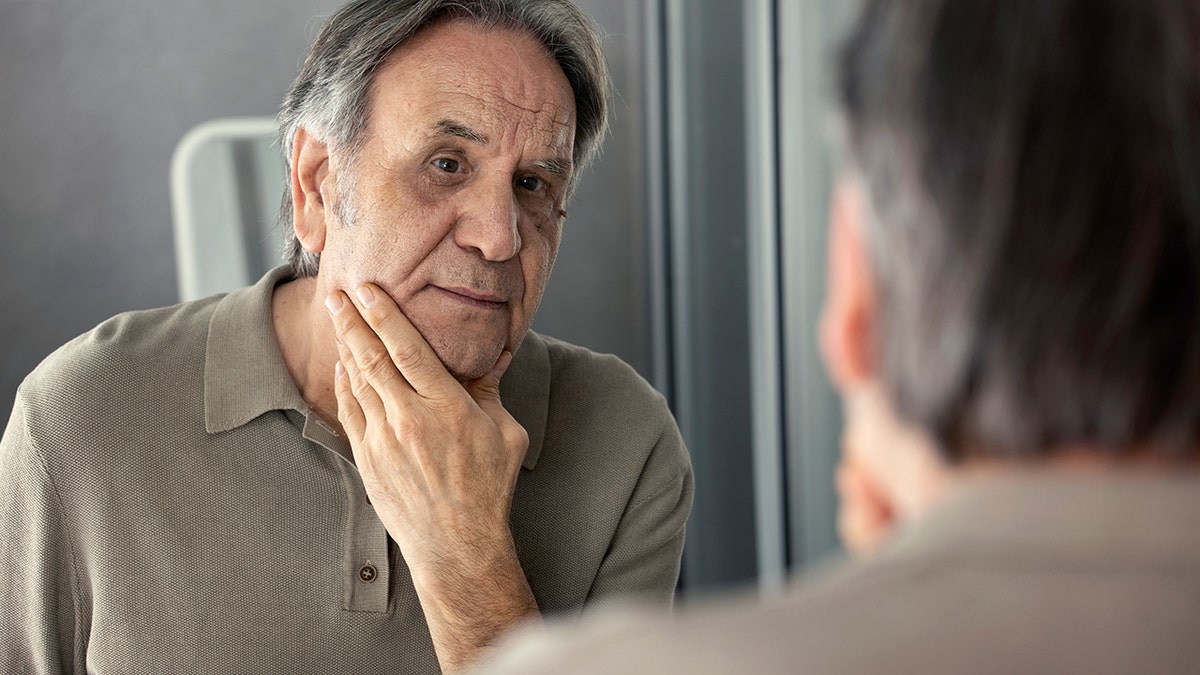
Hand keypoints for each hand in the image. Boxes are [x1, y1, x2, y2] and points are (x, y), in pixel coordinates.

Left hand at [324, 283, 538, 671]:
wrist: (457, 545)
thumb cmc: (488, 488)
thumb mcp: (504, 433)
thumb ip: (489, 390)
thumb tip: (492, 353)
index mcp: (446, 407)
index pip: (407, 348)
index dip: (384, 315)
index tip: (368, 289)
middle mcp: (409, 419)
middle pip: (373, 358)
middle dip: (352, 321)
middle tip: (336, 293)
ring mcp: (383, 441)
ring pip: (358, 382)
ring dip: (345, 347)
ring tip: (337, 320)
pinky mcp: (368, 460)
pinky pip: (351, 412)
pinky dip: (345, 385)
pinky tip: (343, 367)